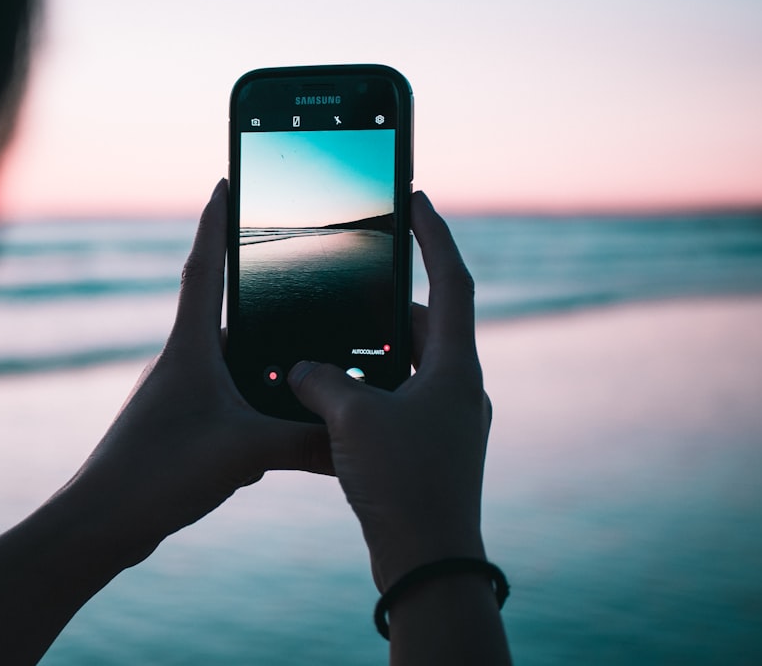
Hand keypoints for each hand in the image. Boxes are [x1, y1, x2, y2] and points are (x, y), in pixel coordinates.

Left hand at [61, 179, 332, 570]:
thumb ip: (306, 441)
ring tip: (306, 378)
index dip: (217, 222)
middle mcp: (181, 362)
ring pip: (233, 367)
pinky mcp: (181, 428)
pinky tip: (279, 433)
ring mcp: (178, 395)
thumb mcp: (246, 451)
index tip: (226, 181)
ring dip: (264, 369)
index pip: (205, 267)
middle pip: (230, 319)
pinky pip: (229, 405)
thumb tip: (353, 440)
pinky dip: (256, 409)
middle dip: (264, 308)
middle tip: (304, 294)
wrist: (102, 523)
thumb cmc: (158, 473)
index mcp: (189, 347)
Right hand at [288, 191, 490, 591]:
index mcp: (455, 366)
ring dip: (372, 352)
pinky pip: (400, 399)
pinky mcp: (430, 446)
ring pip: (409, 365)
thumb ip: (320, 380)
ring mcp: (448, 418)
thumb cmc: (404, 485)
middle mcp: (459, 387)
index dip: (433, 234)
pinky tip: (332, 400)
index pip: (452, 280)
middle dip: (385, 305)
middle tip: (349, 289)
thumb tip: (301, 370)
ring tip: (329, 346)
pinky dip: (370, 389)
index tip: (416, 199)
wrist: (429, 562)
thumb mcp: (352, 419)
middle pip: (426, 323)